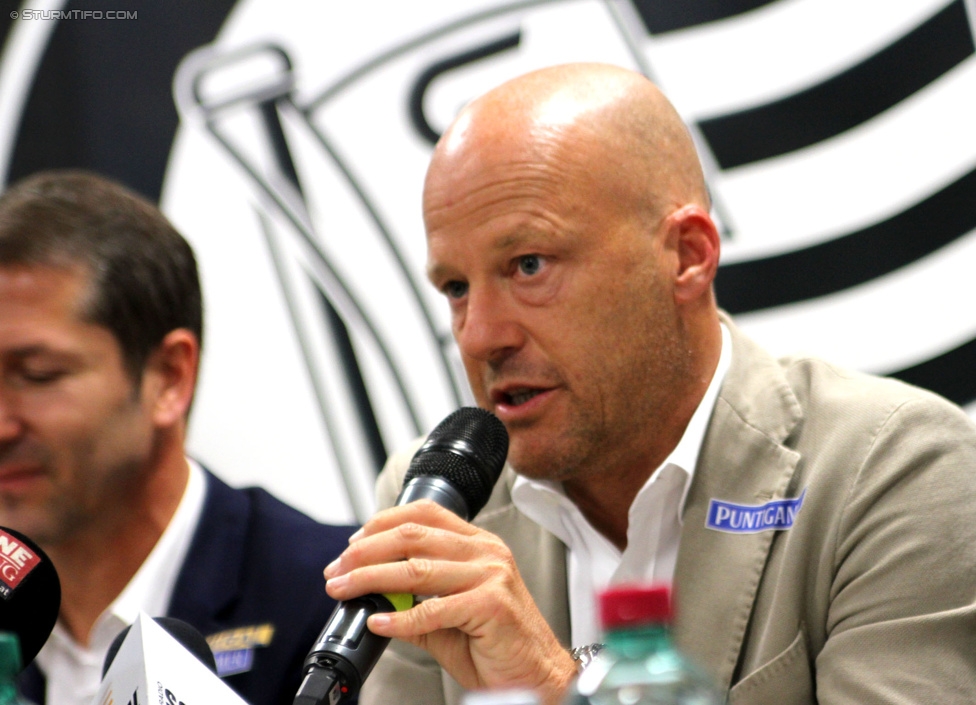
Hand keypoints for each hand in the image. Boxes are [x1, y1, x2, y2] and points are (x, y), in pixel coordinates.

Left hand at [324, 500, 576, 703]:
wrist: (538, 675)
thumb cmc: (498, 644)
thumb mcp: (451, 616)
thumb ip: (416, 602)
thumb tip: (374, 599)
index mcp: (479, 544)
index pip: (425, 514)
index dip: (383, 523)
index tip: (353, 544)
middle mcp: (486, 552)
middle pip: (413, 537)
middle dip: (366, 552)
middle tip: (337, 569)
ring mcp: (491, 575)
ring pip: (416, 569)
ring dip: (371, 579)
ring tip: (344, 589)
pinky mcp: (491, 604)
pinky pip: (432, 610)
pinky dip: (399, 619)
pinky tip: (378, 623)